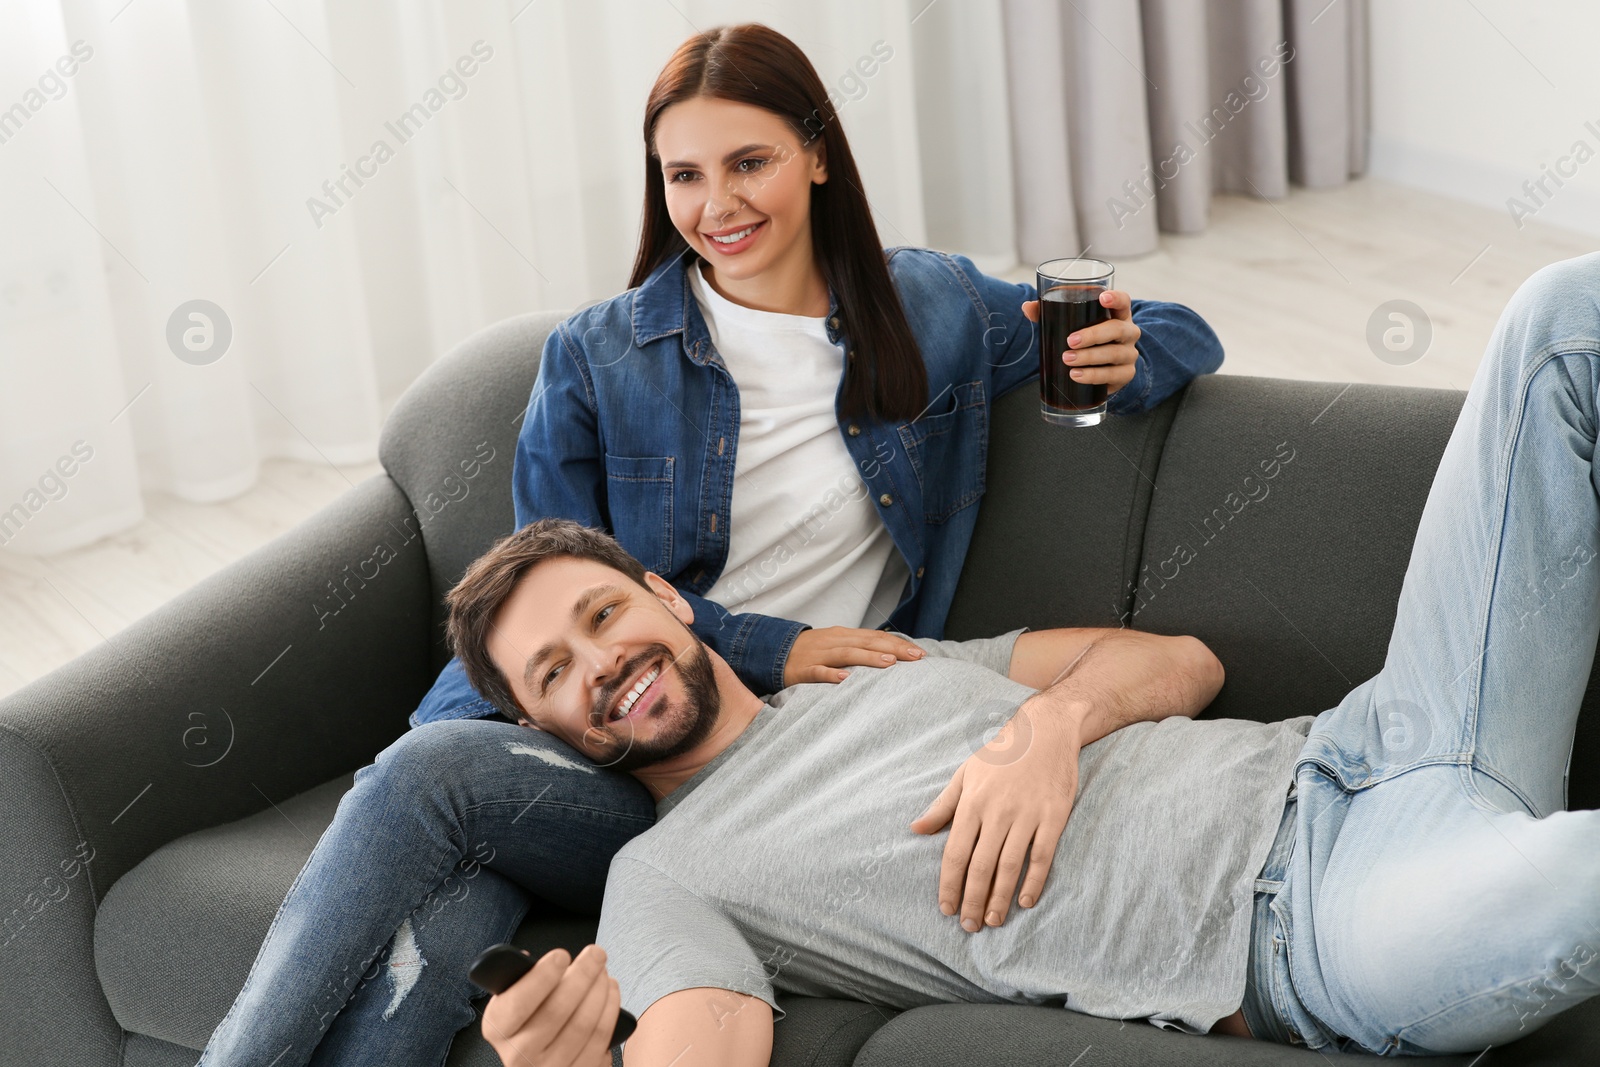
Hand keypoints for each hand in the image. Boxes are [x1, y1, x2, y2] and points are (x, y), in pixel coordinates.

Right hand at [482, 944, 619, 1066]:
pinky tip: (610, 992)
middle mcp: (519, 1055)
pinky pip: (601, 1040)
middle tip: (596, 953)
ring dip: (600, 991)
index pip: (518, 1004)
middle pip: (557, 1011)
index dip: (541, 977)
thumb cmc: (530, 1019)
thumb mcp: (514, 1001)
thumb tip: (544, 961)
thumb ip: (524, 982)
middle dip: (582, 976)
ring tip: (603, 971)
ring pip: (583, 1025)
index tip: (561, 956)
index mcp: (499, 1029)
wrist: (541, 1060)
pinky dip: (610, 1010)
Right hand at [783, 627, 924, 685]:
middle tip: (916, 657)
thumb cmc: (812, 651)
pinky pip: (819, 672)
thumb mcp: (837, 644)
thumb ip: (860, 648)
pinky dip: (832, 675)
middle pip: (867, 643)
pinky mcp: (804, 670)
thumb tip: (890, 654)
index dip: (897, 643)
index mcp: (844, 635)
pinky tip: (846, 679)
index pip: (875, 637)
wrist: (774, 652)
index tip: (920, 653)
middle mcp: (834, 641)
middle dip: (892, 649)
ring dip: (869, 658)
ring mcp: (819, 655)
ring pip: (847, 654)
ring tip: (890, 663)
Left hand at [909, 699, 1079, 930]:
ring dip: (999, 898)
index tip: (946, 909)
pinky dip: (1034, 882)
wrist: (1045, 730)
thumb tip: (915, 830)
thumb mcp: (965, 774)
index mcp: (972, 802)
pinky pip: (1042, 856)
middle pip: (980, 866)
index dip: (949, 885)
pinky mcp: (1053, 816)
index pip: (955, 853)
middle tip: (968, 926)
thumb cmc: (1001, 753)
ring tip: (992, 921)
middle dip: (972, 900)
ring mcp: (1027, 814)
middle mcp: (997, 811)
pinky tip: (1026, 901)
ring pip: (1009, 866)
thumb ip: (942, 806)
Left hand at [1021, 290, 1141, 395]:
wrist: (1103, 368)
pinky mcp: (1125, 375)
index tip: (1103, 298)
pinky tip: (1077, 376)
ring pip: (1114, 354)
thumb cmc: (1087, 339)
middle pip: (1118, 329)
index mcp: (1118, 314)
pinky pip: (1112, 376)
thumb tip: (1027, 307)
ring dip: (1090, 358)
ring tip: (1068, 360)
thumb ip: (1050, 313)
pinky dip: (1093, 376)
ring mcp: (1129, 354)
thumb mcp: (1073, 324)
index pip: (1124, 301)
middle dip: (1093, 335)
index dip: (1116, 298)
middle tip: (1071, 341)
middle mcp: (1128, 332)